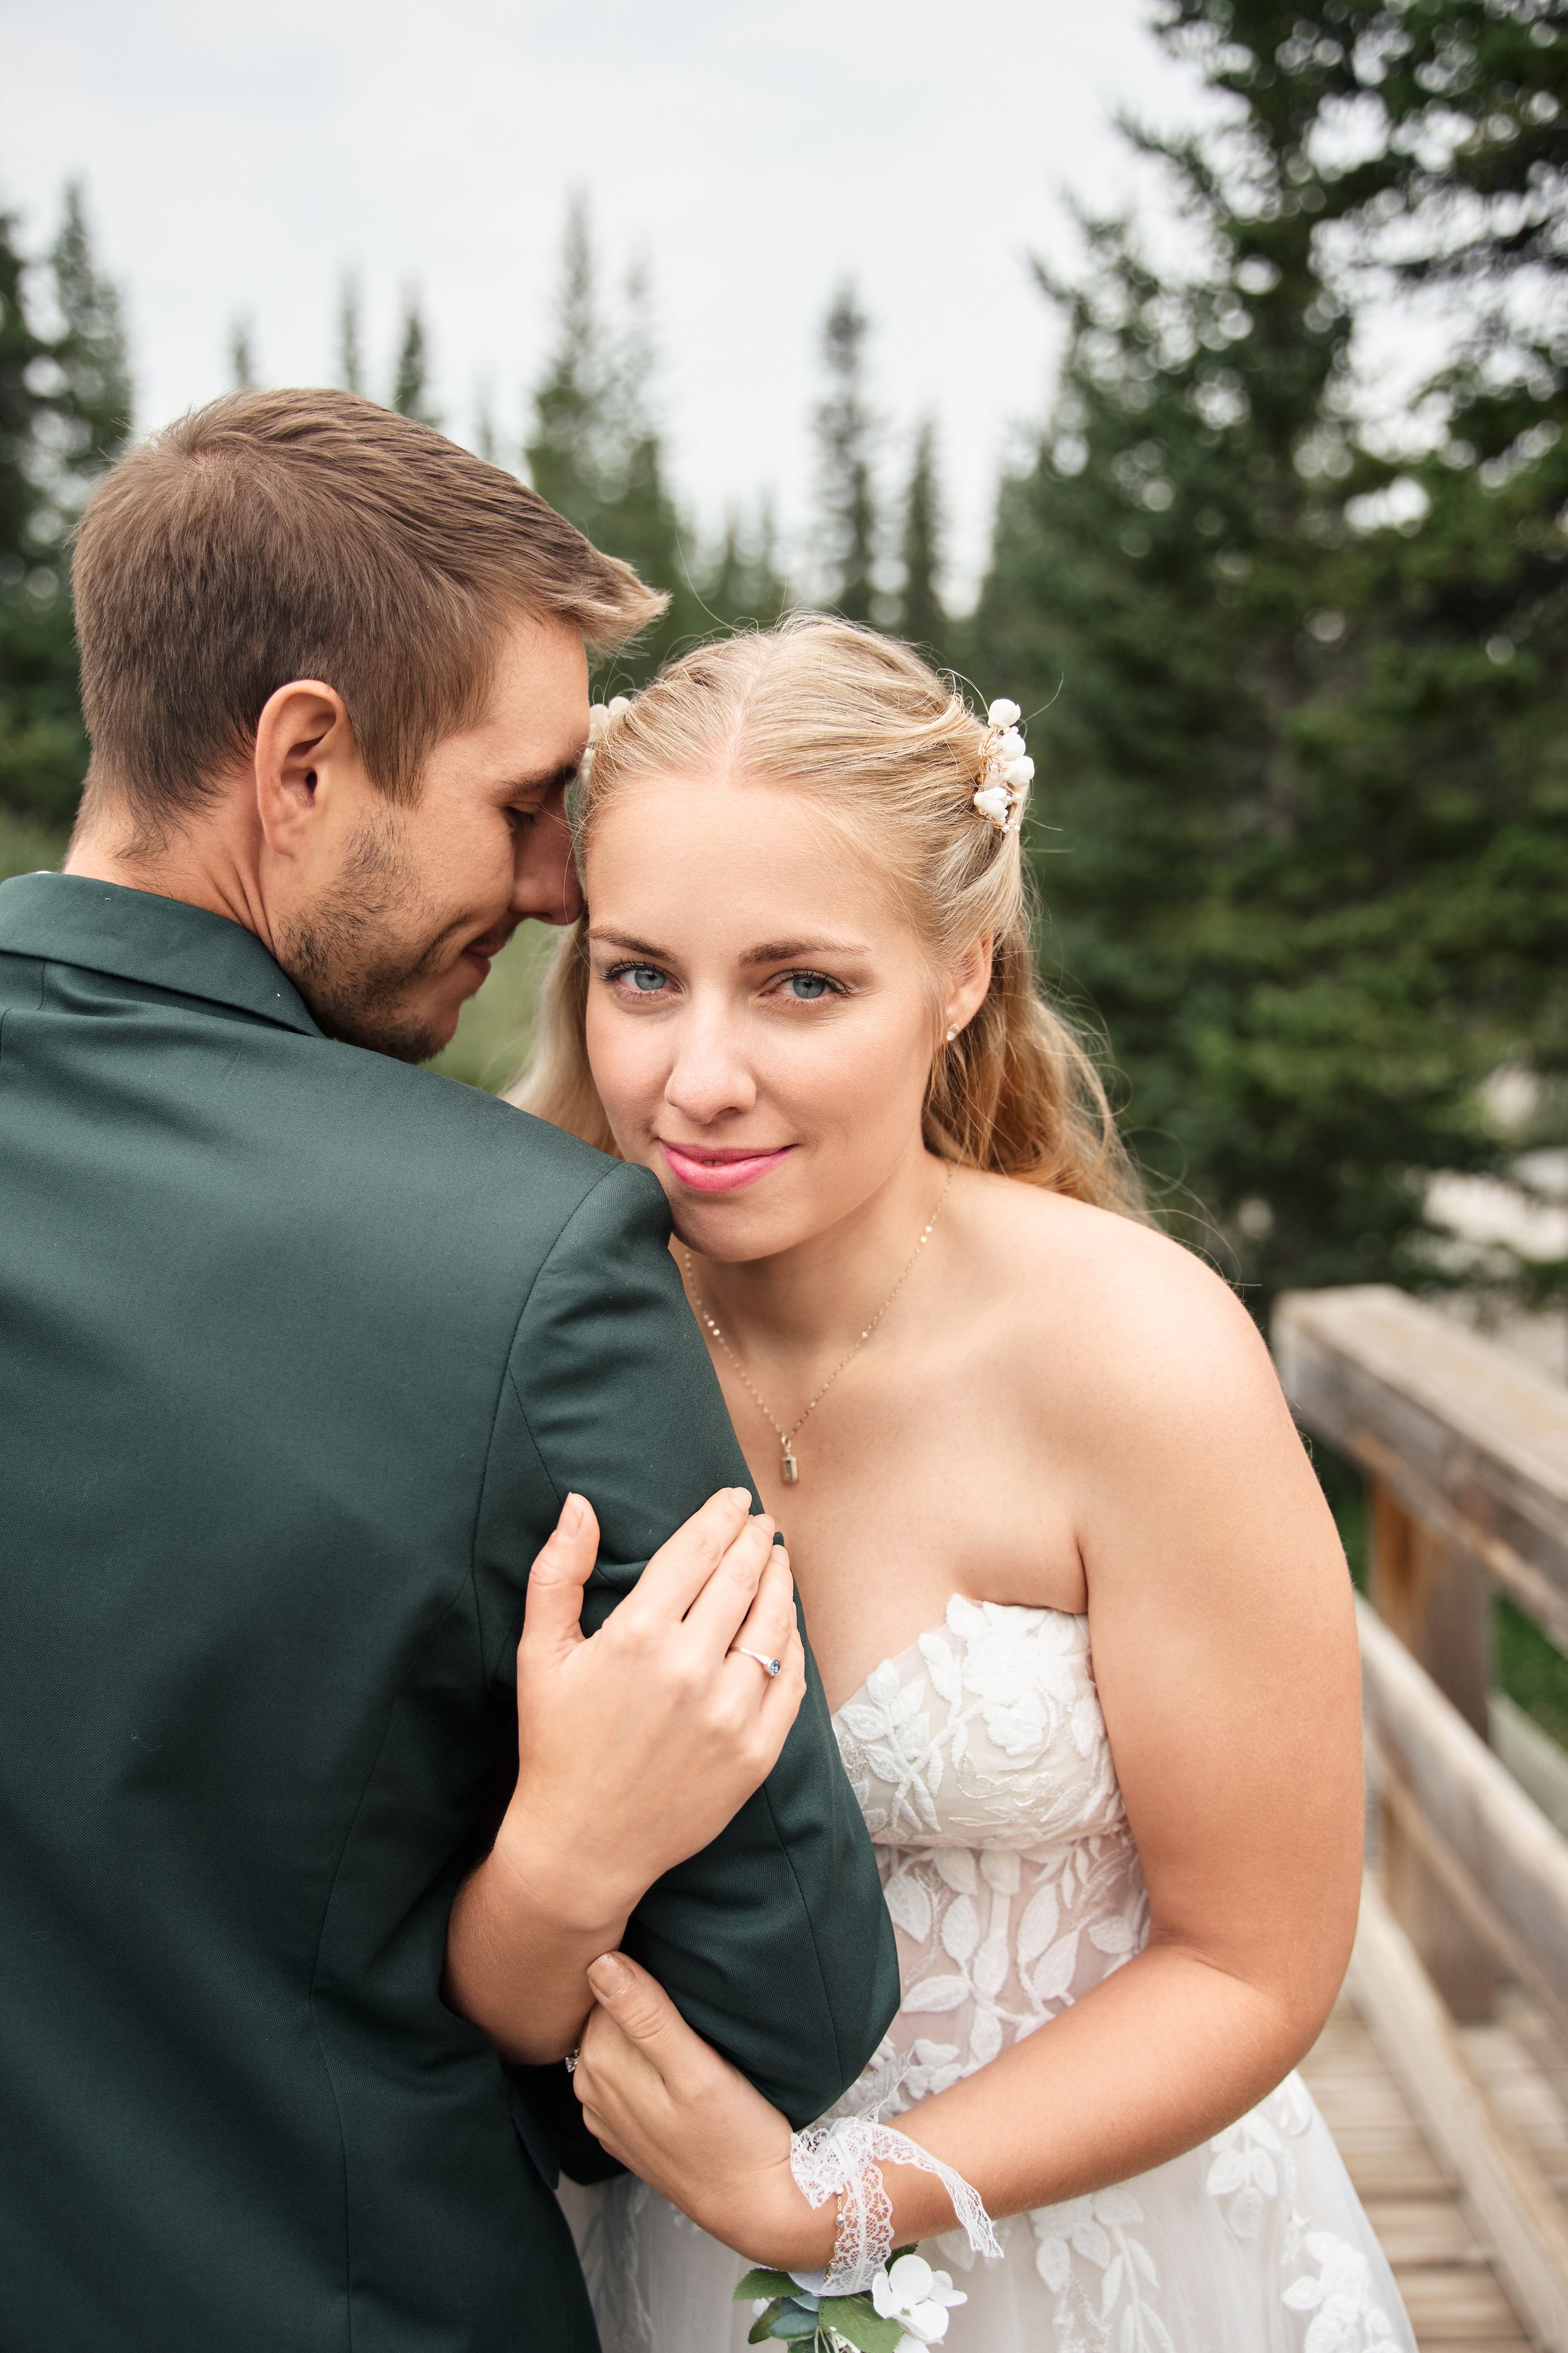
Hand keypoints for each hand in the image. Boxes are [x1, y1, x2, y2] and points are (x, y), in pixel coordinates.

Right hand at [445, 1486, 807, 2063]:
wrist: (581, 1848)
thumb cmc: (555, 1745)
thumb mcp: (539, 1656)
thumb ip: (557, 1574)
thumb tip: (579, 1505)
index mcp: (637, 1636)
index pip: (696, 1551)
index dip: (720, 1516)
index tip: (733, 1498)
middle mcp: (690, 1669)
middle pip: (741, 1578)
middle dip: (754, 1540)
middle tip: (760, 1522)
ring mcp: (729, 1713)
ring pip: (774, 1623)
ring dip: (780, 1581)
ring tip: (777, 1560)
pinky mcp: (756, 1753)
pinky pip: (790, 1681)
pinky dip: (792, 1642)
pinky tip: (785, 1624)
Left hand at [573, 1952, 831, 2272]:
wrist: (754, 2204)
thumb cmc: (736, 2135)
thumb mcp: (696, 2069)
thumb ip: (646, 2016)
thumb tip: (598, 1963)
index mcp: (602, 2065)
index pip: (600, 1987)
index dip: (633, 1965)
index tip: (667, 1961)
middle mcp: (591, 2089)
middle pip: (600, 2014)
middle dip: (632, 1996)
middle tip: (680, 1990)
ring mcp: (604, 2114)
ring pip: (608, 2042)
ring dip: (635, 2027)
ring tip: (679, 2022)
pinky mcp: (623, 2129)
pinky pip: (619, 2073)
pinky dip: (638, 2059)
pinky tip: (669, 2062)